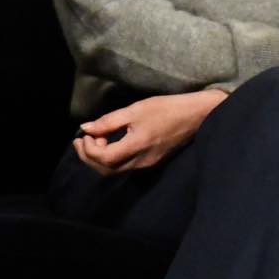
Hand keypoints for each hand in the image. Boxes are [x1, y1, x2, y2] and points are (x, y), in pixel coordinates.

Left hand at [74, 89, 227, 175]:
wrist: (196, 116)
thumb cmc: (167, 108)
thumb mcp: (135, 109)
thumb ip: (109, 121)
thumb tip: (86, 128)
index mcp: (136, 147)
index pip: (104, 158)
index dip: (89, 148)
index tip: (85, 133)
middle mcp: (140, 162)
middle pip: (106, 170)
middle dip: (89, 157)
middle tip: (82, 139)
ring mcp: (146, 164)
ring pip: (114, 170)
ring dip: (99, 159)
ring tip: (95, 139)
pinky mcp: (151, 162)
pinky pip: (125, 166)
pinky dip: (111, 158)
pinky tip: (110, 143)